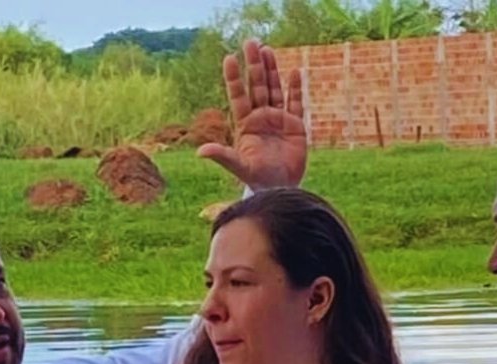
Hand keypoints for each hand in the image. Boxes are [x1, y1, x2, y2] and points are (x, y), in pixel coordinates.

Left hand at [199, 39, 306, 190]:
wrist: (279, 188)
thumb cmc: (257, 178)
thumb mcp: (239, 166)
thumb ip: (223, 156)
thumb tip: (200, 152)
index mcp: (245, 124)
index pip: (238, 96)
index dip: (234, 78)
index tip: (229, 58)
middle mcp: (260, 118)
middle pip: (256, 86)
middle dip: (253, 65)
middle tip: (250, 42)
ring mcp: (278, 120)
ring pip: (274, 89)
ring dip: (271, 70)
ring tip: (267, 49)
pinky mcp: (295, 126)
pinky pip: (295, 103)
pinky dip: (295, 89)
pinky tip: (294, 73)